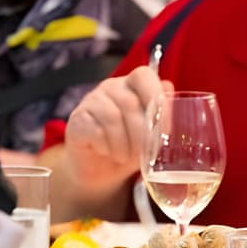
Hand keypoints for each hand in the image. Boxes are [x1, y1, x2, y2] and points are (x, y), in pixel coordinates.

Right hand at [63, 66, 173, 192]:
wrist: (101, 172)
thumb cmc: (129, 149)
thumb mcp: (151, 135)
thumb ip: (161, 115)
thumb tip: (169, 91)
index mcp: (132, 86)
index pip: (143, 75)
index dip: (156, 99)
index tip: (163, 128)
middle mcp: (110, 88)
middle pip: (129, 102)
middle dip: (141, 133)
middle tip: (143, 152)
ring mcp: (91, 102)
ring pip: (112, 117)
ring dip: (123, 144)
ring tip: (124, 157)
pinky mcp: (77, 121)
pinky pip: (94, 130)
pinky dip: (106, 147)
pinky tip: (107, 152)